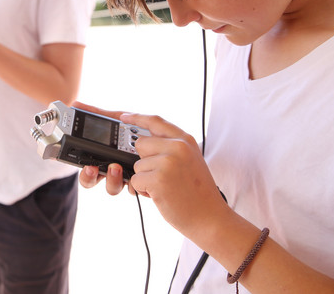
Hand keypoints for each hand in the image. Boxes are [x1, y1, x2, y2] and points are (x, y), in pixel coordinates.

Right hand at [74, 102, 133, 195]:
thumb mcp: (120, 119)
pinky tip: (138, 175)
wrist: (174, 146)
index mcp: (105, 154)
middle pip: (94, 180)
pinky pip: (132, 189)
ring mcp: (127, 176)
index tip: (87, 164)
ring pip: (111, 187)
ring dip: (112, 179)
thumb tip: (76, 104)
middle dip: (91, 177)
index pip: (87, 166)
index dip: (84, 171)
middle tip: (95, 168)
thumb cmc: (142, 129)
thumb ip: (99, 113)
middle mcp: (113, 167)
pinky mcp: (141, 183)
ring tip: (118, 168)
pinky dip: (134, 184)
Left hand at [122, 112, 227, 236]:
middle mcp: (177, 147)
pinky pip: (135, 180)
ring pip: (136, 164)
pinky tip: (160, 195)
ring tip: (166, 188)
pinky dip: (143, 190)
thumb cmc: (197, 193)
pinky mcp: (158, 179)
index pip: (155, 121)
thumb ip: (171, 147)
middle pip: (140, 144)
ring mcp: (168, 162)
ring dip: (145, 179)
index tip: (123, 117)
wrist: (210, 218)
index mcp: (185, 140)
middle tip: (162, 176)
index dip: (136, 117)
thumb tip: (141, 141)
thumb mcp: (190, 160)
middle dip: (144, 161)